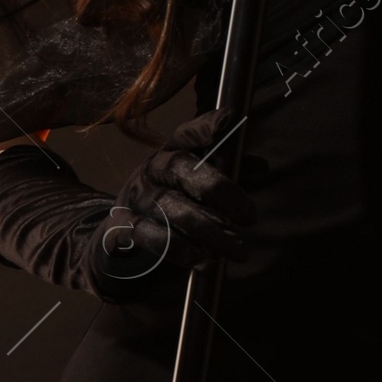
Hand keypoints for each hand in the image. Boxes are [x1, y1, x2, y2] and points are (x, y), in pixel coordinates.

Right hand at [97, 104, 255, 279]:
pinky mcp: (121, 226)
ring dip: (208, 230)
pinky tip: (203, 261)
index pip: (186, 133)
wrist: (119, 233)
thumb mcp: (196, 185)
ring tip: (238, 249)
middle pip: (181, 168)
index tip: (228, 120)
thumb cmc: (171, 202)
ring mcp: (134, 197)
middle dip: (219, 189)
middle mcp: (150, 169)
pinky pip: (149, 236)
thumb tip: (262, 167)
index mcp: (171, 152)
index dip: (205, 125)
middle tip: (249, 216)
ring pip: (171, 208)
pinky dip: (178, 249)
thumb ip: (229, 174)